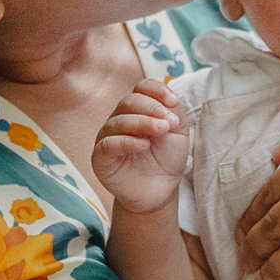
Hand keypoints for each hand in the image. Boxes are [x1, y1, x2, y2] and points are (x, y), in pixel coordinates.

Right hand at [93, 78, 190, 212]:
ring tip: (162, 130)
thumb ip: (174, 111)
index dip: (157, 90)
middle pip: (130, 101)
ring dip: (143, 122)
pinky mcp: (101, 157)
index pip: (142, 88)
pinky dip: (127, 141)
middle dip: (152, 108)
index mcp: (138, 109)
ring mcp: (108, 137)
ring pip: (119, 121)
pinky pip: (109, 144)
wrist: (160, 191)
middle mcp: (120, 119)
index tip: (174, 102)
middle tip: (169, 123)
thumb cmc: (166, 159)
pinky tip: (144, 145)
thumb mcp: (178, 132)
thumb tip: (168, 100)